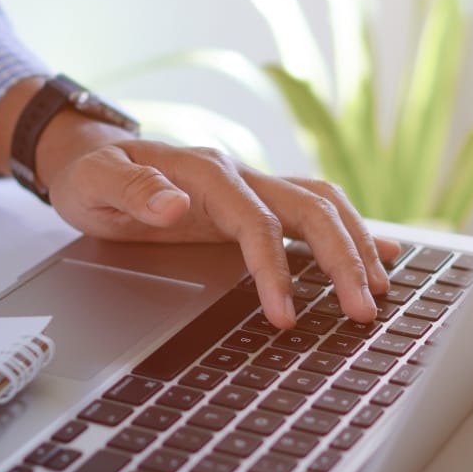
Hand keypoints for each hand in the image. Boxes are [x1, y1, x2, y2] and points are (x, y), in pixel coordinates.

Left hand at [47, 139, 400, 328]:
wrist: (90, 155)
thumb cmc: (91, 174)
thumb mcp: (94, 183)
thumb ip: (133, 192)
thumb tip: (174, 206)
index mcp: (205, 171)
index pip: (257, 223)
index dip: (275, 270)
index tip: (285, 316)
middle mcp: (238, 175)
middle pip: (310, 210)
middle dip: (343, 260)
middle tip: (364, 311)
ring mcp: (250, 188)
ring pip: (322, 207)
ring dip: (356, 245)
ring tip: (382, 289)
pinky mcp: (253, 204)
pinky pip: (311, 213)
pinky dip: (349, 232)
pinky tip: (382, 252)